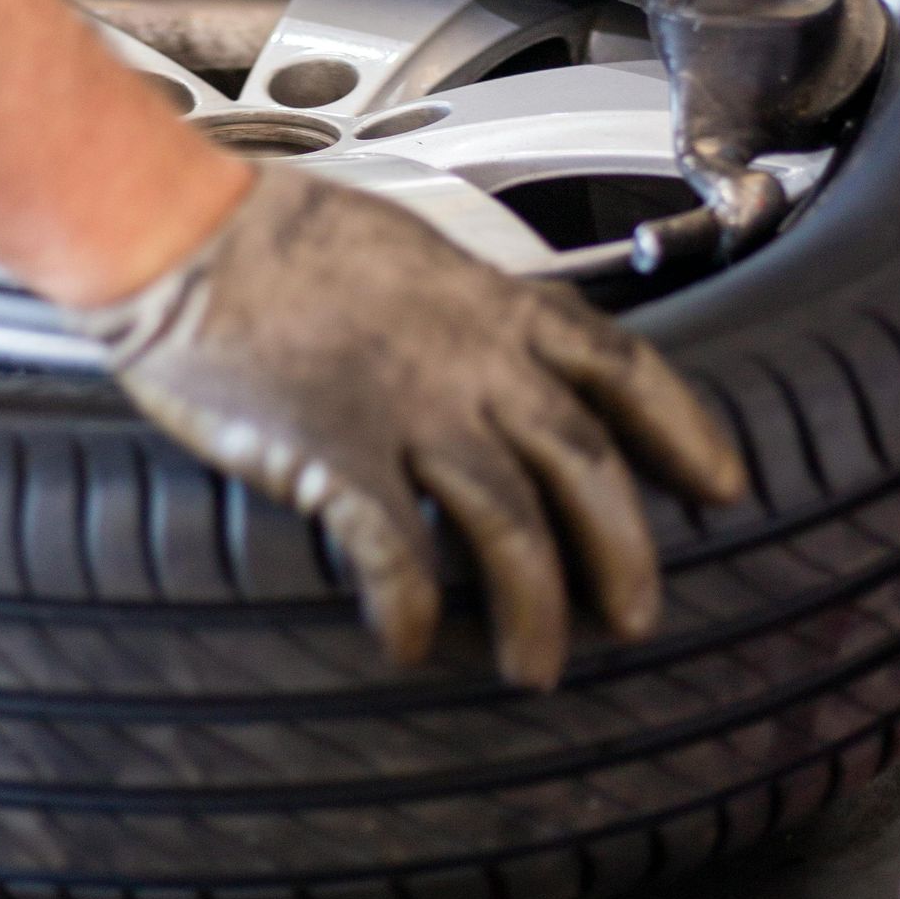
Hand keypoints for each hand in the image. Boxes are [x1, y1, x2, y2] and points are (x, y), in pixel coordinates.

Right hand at [87, 169, 746, 689]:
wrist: (178, 232)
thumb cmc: (272, 237)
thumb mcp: (406, 253)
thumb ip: (463, 313)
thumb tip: (499, 353)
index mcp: (491, 304)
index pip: (624, 365)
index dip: (683, 430)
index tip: (721, 484)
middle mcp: (468, 360)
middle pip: (585, 466)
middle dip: (623, 551)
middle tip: (636, 617)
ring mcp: (405, 409)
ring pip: (509, 525)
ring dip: (532, 608)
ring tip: (535, 666)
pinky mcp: (334, 455)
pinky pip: (396, 553)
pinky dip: (412, 609)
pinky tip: (410, 645)